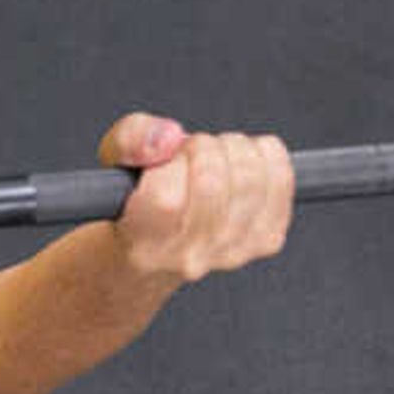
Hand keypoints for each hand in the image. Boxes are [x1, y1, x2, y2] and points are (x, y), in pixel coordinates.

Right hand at [97, 114, 292, 284]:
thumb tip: (169, 137)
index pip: (166, 197)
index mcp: (146, 244)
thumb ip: (130, 139)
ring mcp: (233, 252)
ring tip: (215, 157)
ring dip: (233, 148)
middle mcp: (192, 257)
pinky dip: (266, 156)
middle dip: (202, 147)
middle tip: (190, 153)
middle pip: (213, 181)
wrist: (157, 250)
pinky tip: (243, 160)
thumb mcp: (112, 161)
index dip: (169, 161)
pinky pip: (282, 180)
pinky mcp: (267, 240)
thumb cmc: (133, 199)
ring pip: (249, 176)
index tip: (165, 159)